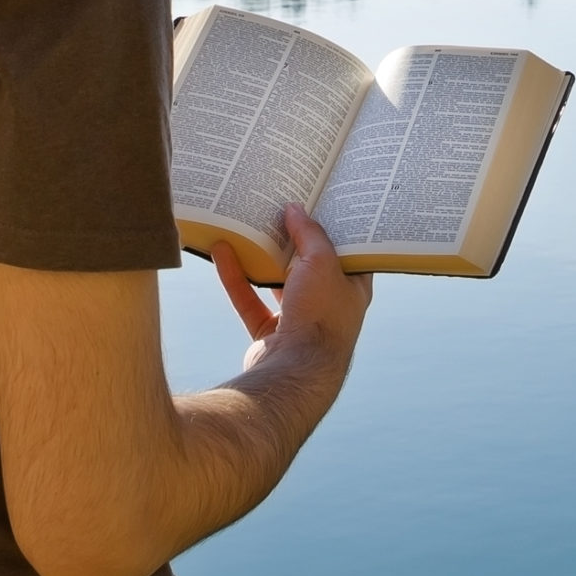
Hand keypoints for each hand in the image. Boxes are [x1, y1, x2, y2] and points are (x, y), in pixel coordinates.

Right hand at [213, 203, 372, 375]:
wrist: (295, 373)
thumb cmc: (321, 315)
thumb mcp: (321, 262)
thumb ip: (309, 233)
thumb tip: (295, 208)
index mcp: (353, 288)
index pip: (349, 252)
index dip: (337, 227)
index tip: (321, 202)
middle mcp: (329, 306)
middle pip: (310, 266)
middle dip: (294, 240)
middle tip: (280, 208)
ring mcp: (299, 322)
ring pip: (277, 283)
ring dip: (261, 258)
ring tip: (248, 226)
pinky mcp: (270, 337)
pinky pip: (250, 301)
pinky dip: (235, 278)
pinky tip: (221, 252)